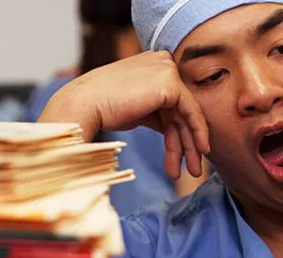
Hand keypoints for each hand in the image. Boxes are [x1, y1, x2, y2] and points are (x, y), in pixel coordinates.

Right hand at [38, 51, 209, 178]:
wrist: (84, 105)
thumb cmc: (101, 109)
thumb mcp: (135, 110)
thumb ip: (156, 113)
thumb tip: (173, 129)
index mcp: (152, 65)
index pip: (173, 101)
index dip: (179, 130)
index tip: (183, 156)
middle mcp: (162, 62)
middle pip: (181, 108)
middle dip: (187, 141)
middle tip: (193, 168)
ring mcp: (166, 69)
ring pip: (187, 112)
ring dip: (191, 144)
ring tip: (193, 171)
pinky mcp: (169, 82)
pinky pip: (191, 111)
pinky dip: (197, 132)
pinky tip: (198, 151)